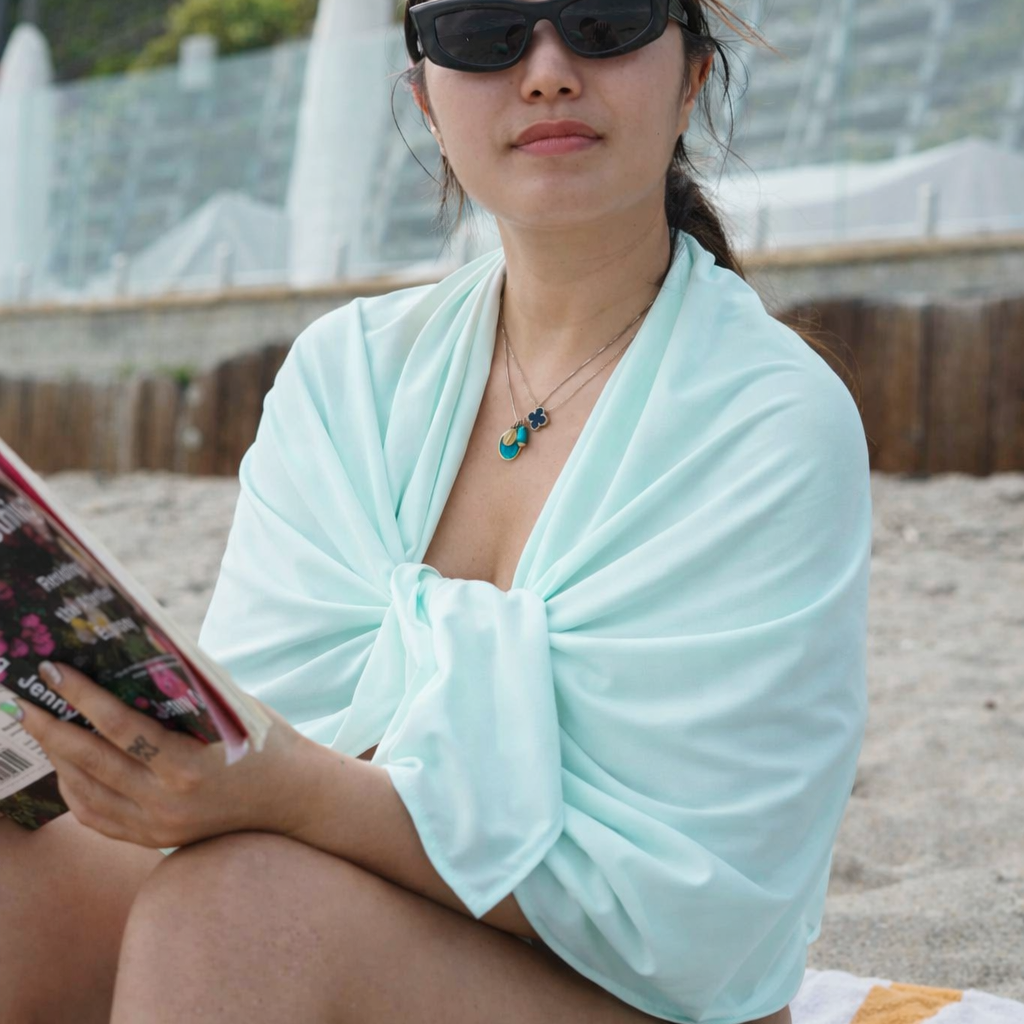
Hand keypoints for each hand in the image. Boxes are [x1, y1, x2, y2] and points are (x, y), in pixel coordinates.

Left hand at [14, 661, 318, 848]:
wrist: (292, 798)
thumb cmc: (264, 740)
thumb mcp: (231, 707)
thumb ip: (185, 688)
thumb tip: (132, 653)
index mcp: (189, 765)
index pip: (119, 727)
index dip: (81, 697)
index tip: (52, 671)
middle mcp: (168, 801)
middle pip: (90, 761)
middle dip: (51, 726)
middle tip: (24, 698)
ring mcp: (158, 826)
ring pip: (85, 792)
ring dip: (56, 756)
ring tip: (41, 724)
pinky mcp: (154, 840)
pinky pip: (97, 818)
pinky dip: (73, 790)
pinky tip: (65, 765)